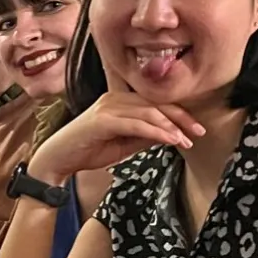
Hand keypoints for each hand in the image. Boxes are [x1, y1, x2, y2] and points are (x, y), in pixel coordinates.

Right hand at [28, 90, 204, 182]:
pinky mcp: (102, 120)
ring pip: (148, 112)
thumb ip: (145, 137)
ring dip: (170, 126)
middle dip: (181, 118)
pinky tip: (169, 140)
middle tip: (199, 132)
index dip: (179, 114)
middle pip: (155, 104)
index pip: (155, 103)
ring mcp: (108, 107)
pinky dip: (155, 131)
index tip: (196, 129)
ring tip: (185, 140)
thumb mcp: (124, 145)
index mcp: (120, 101)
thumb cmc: (88, 151)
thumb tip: (171, 135)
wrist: (58, 159)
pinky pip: (136, 124)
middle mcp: (115, 98)